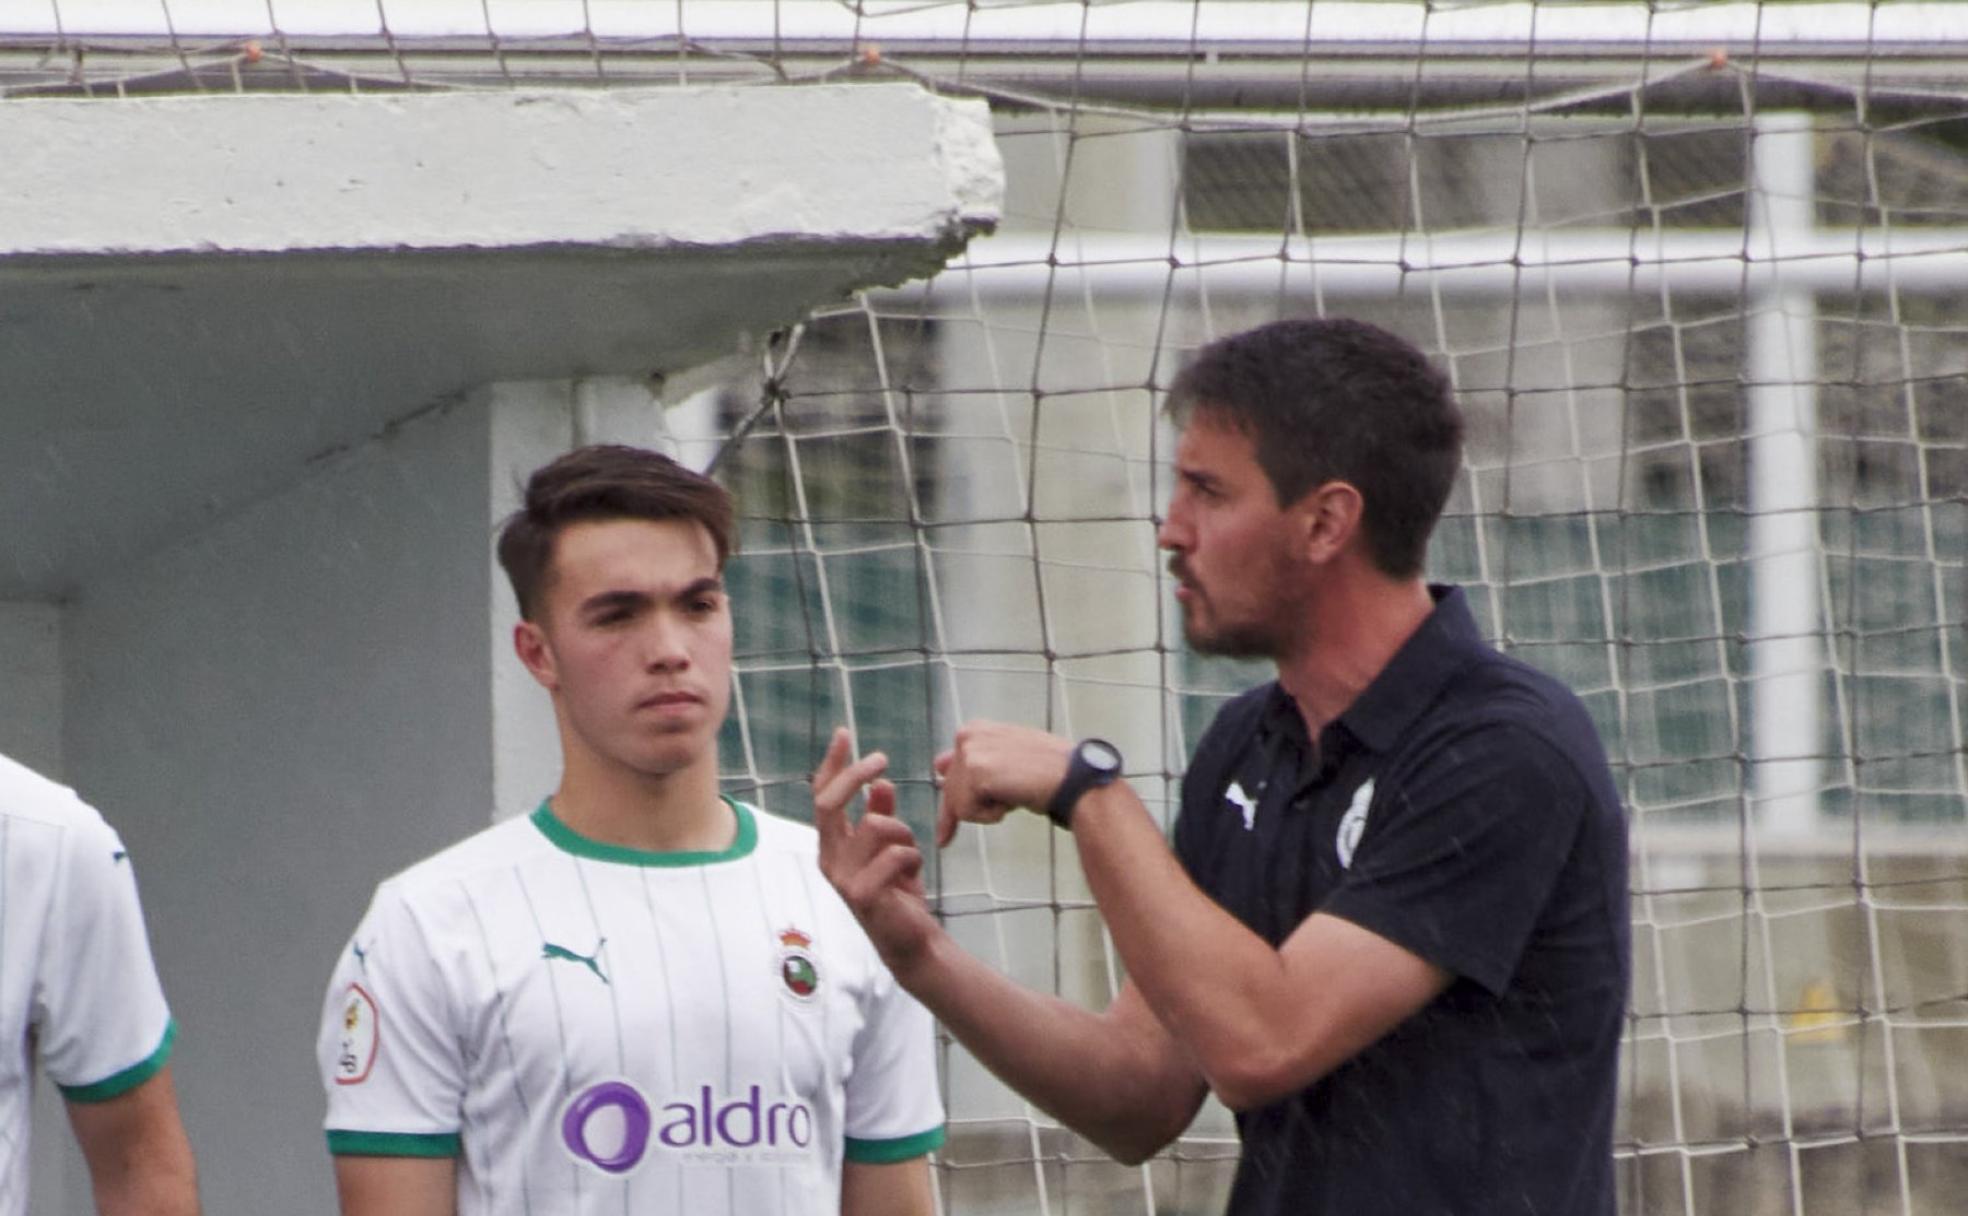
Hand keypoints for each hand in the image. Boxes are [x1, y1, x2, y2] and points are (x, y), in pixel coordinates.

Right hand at [812, 727, 938, 975]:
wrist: (911, 940)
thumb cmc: (899, 893)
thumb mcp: (893, 846)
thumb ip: (883, 816)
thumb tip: (881, 784)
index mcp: (832, 846)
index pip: (822, 797)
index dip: (832, 764)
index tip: (844, 734)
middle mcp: (829, 859)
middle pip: (830, 802)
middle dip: (855, 775)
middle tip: (882, 760)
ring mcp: (842, 878)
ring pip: (875, 825)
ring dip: (904, 833)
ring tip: (911, 856)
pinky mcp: (861, 893)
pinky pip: (895, 853)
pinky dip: (912, 858)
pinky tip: (912, 876)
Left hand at [934, 720, 1072, 845]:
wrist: (1073, 778)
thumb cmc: (1047, 770)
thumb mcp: (1006, 757)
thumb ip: (975, 759)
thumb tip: (937, 766)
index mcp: (973, 730)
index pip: (947, 771)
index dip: (956, 797)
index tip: (948, 823)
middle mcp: (967, 736)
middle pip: (950, 791)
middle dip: (975, 805)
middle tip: (1011, 797)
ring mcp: (970, 752)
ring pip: (958, 805)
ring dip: (988, 810)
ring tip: (1016, 792)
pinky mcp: (976, 772)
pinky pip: (968, 813)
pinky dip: (992, 815)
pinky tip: (1013, 798)